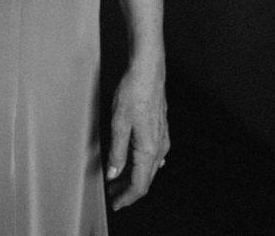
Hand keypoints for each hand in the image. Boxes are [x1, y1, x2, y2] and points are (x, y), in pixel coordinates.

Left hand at [105, 60, 169, 210]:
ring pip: (149, 167)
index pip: (139, 184)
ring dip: (133, 176)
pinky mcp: (160, 129)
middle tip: (113, 194)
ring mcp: (162, 138)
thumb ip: (116, 151)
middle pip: (145, 178)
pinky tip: (132, 161)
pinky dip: (140, 164)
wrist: (148, 71)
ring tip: (117, 179)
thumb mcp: (118, 123)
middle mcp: (159, 147)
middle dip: (128, 189)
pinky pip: (152, 155)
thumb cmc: (133, 92)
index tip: (115, 203)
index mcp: (149, 149)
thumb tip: (114, 173)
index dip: (127, 197)